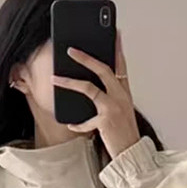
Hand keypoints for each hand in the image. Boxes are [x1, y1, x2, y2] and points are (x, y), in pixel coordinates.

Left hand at [51, 28, 141, 159]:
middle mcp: (121, 97)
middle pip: (103, 70)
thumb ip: (109, 99)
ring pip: (89, 88)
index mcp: (125, 93)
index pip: (121, 66)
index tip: (115, 33)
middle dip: (86, 58)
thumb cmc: (123, 134)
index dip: (118, 49)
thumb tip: (89, 88)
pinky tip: (70, 123)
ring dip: (69, 82)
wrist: (131, 154)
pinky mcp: (105, 121)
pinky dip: (77, 123)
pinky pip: (85, 119)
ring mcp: (113, 108)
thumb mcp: (120, 113)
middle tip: (70, 50)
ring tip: (55, 78)